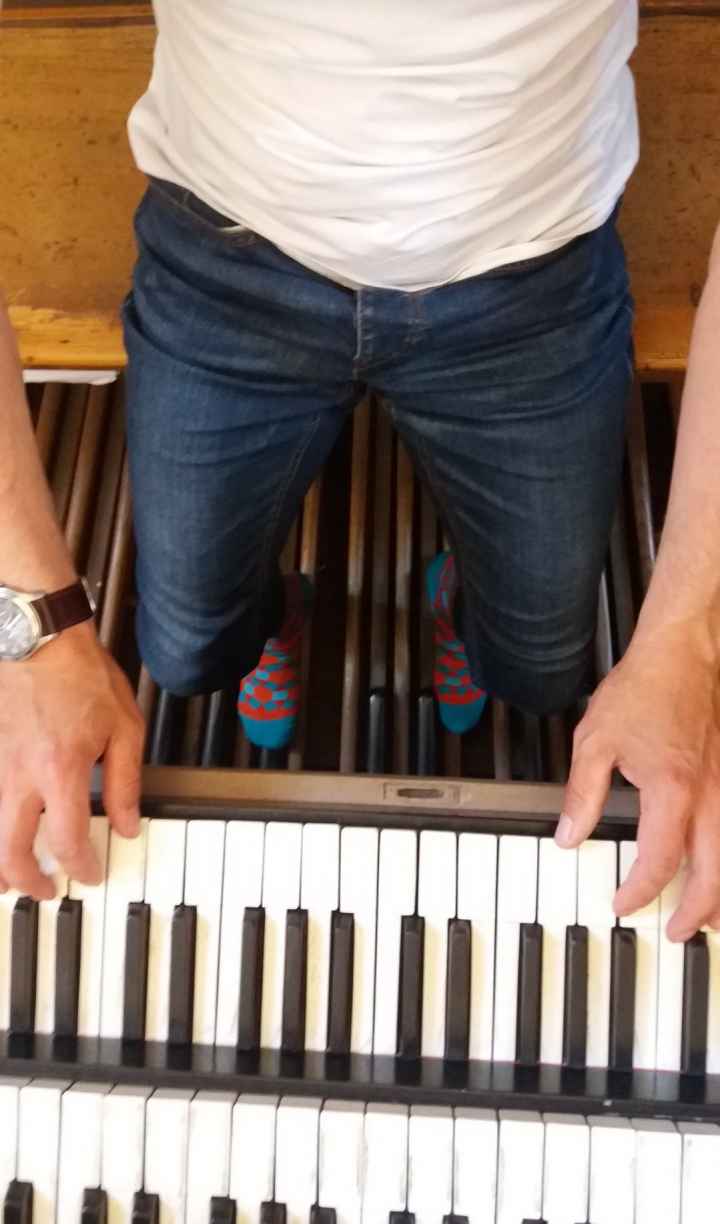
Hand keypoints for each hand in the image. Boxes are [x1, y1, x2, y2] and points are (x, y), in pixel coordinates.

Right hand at [0, 623, 144, 898]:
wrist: (35, 634)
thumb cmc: (78, 672)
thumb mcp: (123, 726)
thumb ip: (124, 782)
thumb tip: (126, 825)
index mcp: (60, 771)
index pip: (69, 841)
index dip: (81, 867)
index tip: (89, 873)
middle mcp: (18, 775)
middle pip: (9, 850)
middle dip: (27, 880)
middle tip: (43, 890)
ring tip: (9, 878)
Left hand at [557, 618, 719, 939]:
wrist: (684, 653)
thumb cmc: (645, 689)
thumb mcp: (595, 741)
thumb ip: (583, 796)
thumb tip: (568, 838)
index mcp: (673, 790)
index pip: (659, 861)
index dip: (639, 891)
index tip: (621, 903)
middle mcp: (711, 795)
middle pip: (713, 873)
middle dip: (696, 911)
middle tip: (678, 932)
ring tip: (708, 916)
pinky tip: (719, 867)